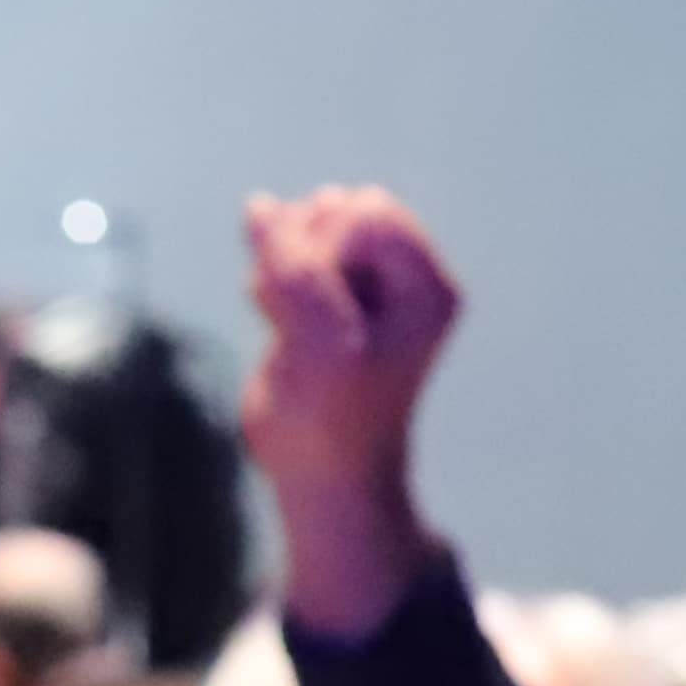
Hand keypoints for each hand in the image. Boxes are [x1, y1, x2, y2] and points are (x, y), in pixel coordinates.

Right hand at [238, 186, 456, 637]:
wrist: (324, 480)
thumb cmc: (333, 423)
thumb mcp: (319, 343)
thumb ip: (295, 269)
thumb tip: (258, 205)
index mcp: (426, 286)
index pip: (367, 216)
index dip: (329, 254)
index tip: (323, 320)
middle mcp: (404, 278)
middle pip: (337, 212)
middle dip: (304, 256)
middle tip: (302, 325)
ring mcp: (364, 286)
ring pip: (307, 229)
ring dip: (282, 269)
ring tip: (287, 326)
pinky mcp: (326, 299)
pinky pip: (287, 253)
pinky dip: (271, 280)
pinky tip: (275, 321)